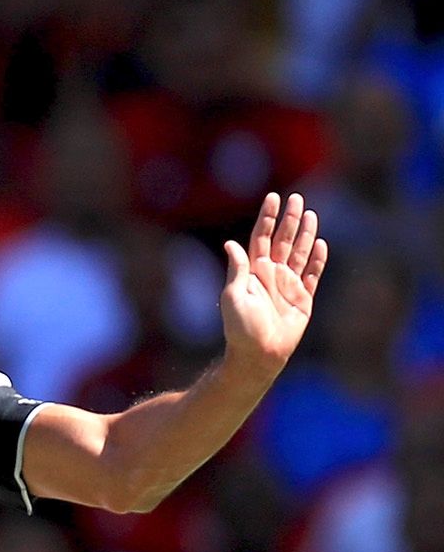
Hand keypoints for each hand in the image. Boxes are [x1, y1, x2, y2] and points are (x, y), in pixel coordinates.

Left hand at [220, 192, 327, 377]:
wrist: (259, 354)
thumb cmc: (240, 328)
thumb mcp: (233, 295)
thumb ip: (237, 269)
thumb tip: (231, 243)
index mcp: (253, 271)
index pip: (261, 238)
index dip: (267, 218)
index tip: (273, 198)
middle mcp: (271, 275)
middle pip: (283, 240)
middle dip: (290, 219)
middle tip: (297, 198)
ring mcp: (288, 286)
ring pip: (299, 253)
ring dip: (305, 234)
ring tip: (311, 214)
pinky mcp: (303, 299)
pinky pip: (312, 275)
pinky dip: (317, 260)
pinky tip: (320, 244)